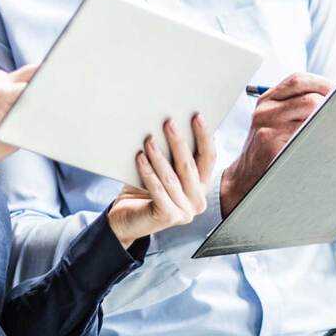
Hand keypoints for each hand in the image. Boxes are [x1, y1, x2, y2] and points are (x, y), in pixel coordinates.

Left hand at [108, 115, 215, 248]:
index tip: (197, 116)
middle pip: (189, 166)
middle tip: (168, 122)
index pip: (208, 158)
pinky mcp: (169, 217)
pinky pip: (158, 190)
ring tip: (149, 139)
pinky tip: (140, 158)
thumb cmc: (143, 190)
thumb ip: (171, 155)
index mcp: (201, 186)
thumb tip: (169, 123)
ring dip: (159, 156)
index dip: (204, 137)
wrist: (126, 220)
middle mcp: (197, 200)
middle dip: (179, 142)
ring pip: (172, 177)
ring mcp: (185, 211)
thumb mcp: (162, 171)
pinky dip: (148, 172)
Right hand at [220, 72, 331, 215]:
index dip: (322, 83)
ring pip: (311, 113)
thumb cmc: (267, 149)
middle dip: (331, 102)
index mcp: (267, 99)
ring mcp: (267, 128)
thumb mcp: (273, 121)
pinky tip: (327, 141)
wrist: (244, 177)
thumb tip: (333, 94)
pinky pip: (306, 134)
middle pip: (309, 97)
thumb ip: (294, 106)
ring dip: (329, 119)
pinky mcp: (272, 146)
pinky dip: (321, 135)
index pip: (298, 80)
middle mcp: (265, 110)